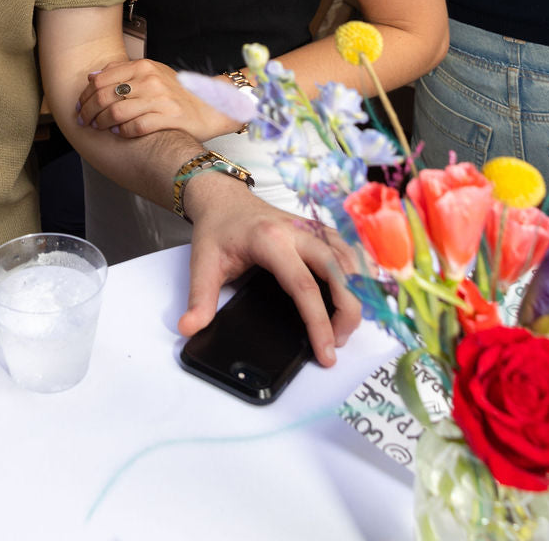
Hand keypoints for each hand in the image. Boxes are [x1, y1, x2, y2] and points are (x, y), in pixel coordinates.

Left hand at [77, 58, 243, 142]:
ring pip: (116, 112)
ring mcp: (160, 99)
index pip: (102, 79)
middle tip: (83, 120)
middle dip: (88, 110)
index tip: (80, 105)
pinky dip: (122, 132)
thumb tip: (92, 77)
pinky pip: (135, 127)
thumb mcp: (151, 72)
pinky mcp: (169, 118)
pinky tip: (118, 133)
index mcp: (143, 66)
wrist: (211, 105)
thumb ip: (123, 71)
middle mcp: (150, 80)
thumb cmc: (178, 92)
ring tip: (98, 128)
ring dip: (101, 123)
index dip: (86, 95)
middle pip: (105, 95)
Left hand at [180, 175, 360, 365]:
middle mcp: (296, 230)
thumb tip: (188, 328)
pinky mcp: (316, 228)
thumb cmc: (216, 229)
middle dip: (347, 309)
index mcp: (269, 240)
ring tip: (345, 325)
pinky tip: (360, 291)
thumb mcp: (202, 263)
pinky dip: (358, 270)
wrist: (221, 196)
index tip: (326, 351)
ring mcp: (309, 226)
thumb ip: (198, 299)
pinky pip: (346, 248)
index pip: (303, 285)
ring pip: (347, 257)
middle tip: (340, 342)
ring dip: (354, 291)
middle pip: (336, 270)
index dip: (318, 321)